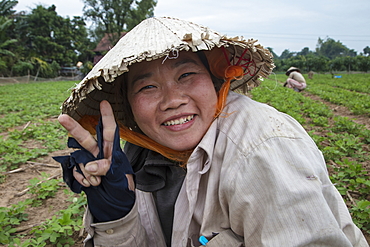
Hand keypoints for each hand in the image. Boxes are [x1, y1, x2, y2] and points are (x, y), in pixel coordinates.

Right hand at [54, 100, 134, 221]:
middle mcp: (99, 152)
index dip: (107, 117)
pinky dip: (81, 179)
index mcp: (112, 149)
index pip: (110, 131)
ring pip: (79, 160)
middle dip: (73, 128)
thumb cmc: (122, 185)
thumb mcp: (120, 177)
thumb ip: (107, 168)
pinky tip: (90, 184)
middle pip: (85, 138)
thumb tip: (89, 165)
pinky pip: (75, 171)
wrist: (114, 201)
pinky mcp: (81, 171)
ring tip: (99, 183)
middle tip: (61, 117)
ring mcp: (88, 161)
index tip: (104, 103)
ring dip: (87, 173)